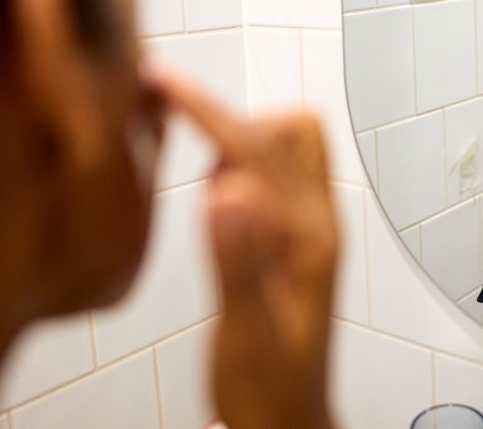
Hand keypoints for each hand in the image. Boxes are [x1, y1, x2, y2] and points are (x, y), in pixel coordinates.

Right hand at [154, 69, 337, 428]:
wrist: (288, 420)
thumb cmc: (269, 390)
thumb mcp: (246, 332)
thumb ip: (237, 262)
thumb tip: (227, 191)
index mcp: (310, 239)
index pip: (260, 150)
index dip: (209, 112)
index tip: (165, 86)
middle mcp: (318, 223)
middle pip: (287, 129)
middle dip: (223, 113)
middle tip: (167, 106)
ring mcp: (309, 227)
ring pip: (285, 145)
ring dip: (234, 141)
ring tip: (194, 182)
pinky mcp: (293, 236)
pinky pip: (272, 173)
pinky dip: (236, 163)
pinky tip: (208, 198)